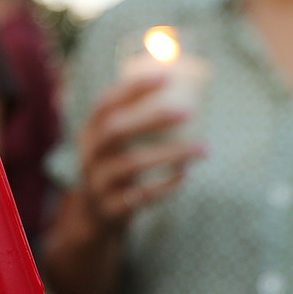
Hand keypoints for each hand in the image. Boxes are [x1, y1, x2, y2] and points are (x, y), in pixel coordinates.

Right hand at [77, 77, 205, 228]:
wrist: (95, 217)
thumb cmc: (116, 168)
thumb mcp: (114, 144)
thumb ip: (134, 118)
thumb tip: (176, 79)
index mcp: (90, 133)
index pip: (106, 104)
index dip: (133, 89)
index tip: (167, 76)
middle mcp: (89, 156)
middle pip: (115, 130)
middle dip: (151, 118)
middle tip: (189, 110)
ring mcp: (98, 183)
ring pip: (133, 164)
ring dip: (171, 153)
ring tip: (203, 148)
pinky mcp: (111, 208)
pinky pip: (141, 196)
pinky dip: (166, 185)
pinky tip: (185, 174)